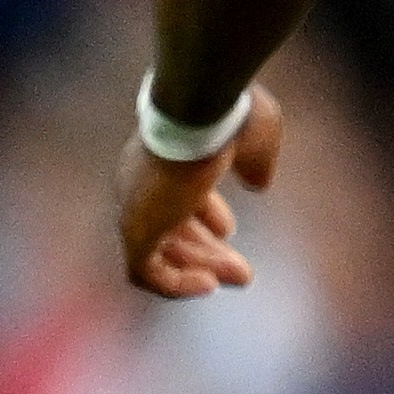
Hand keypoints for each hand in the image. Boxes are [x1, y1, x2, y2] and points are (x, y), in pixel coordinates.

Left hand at [119, 86, 284, 297]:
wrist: (199, 108)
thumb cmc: (228, 117)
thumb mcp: (254, 140)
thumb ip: (255, 163)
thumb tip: (258, 184)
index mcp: (162, 159)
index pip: (175, 196)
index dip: (204, 217)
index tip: (229, 231)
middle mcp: (141, 184)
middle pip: (169, 229)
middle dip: (207, 251)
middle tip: (241, 271)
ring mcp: (135, 207)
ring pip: (160, 254)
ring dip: (199, 270)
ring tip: (239, 278)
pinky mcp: (136, 229)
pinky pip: (146, 272)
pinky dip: (175, 284)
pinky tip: (207, 285)